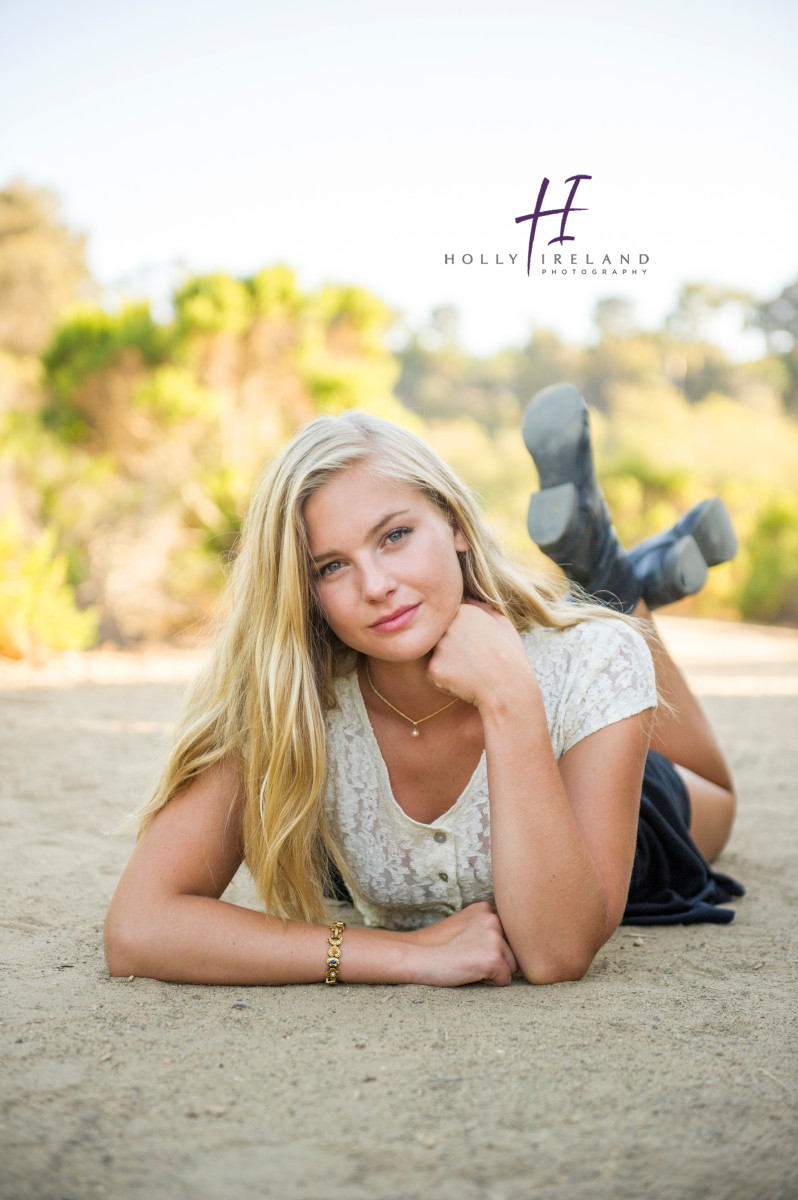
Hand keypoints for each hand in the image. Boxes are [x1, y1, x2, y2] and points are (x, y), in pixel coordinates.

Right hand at [403, 902, 518, 986]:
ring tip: (469, 966)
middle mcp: (493, 919)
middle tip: (468, 959)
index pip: (505, 936)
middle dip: (495, 960)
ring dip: (495, 971)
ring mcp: (494, 937)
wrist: (419, 957)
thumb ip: (483, 927)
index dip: (488, 948)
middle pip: (511, 951)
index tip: (468, 948)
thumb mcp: (462, 925)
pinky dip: (491, 984)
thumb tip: (508, 942)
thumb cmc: (437, 947)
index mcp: (485, 909)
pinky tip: (471, 974)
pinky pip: (505, 980)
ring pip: (511, 966)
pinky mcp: (493, 957)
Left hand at [426, 599, 534, 710]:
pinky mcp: (433, 668)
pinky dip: (445, 682)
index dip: (463, 636)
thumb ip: (483, 608)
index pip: (451, 620)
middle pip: (440, 636)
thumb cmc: (510, 657)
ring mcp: (438, 647)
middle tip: (473, 661)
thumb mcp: (503, 624)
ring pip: (435, 655)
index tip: (477, 647)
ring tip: (470, 671)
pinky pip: (434, 675)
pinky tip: (464, 684)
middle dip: (451, 648)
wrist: (508, 688)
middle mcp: (447, 625)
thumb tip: (469, 598)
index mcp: (464, 611)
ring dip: (448, 664)